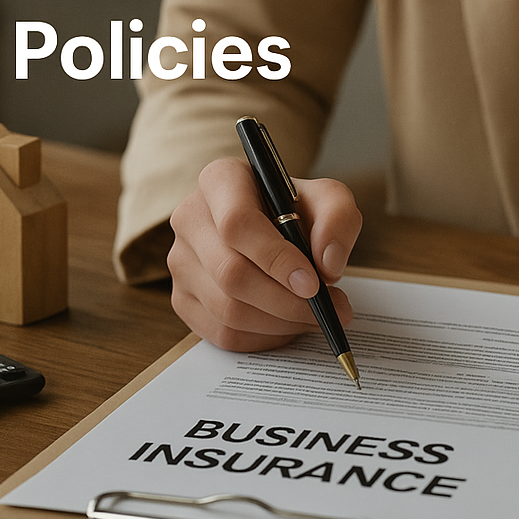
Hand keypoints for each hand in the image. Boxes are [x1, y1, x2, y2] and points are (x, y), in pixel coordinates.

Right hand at [168, 157, 361, 350]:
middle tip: (326, 309)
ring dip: (280, 322)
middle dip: (286, 301)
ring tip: (315, 315)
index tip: (313, 283)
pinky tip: (289, 324)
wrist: (279, 229)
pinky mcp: (183, 299)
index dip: (276, 258)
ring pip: (227, 310)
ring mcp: (180, 262)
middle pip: (231, 274)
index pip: (236, 223)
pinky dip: (264, 338)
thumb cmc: (300, 210)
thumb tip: (327, 264)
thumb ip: (338, 219)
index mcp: (220, 180)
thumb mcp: (331, 199)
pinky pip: (222, 333)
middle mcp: (190, 218)